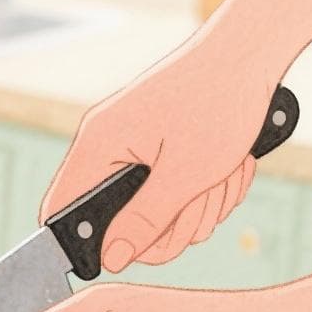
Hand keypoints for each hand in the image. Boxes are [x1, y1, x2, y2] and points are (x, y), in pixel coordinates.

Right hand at [40, 27, 281, 271]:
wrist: (251, 52)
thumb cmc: (219, 100)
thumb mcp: (185, 174)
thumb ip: (144, 222)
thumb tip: (112, 259)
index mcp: (96, 147)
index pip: (60, 212)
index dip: (87, 243)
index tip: (130, 250)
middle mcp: (104, 147)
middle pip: (113, 224)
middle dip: (164, 228)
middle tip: (198, 208)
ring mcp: (129, 148)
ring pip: (148, 215)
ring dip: (191, 211)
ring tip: (219, 180)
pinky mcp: (153, 150)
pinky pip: (168, 196)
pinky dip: (199, 194)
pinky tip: (222, 172)